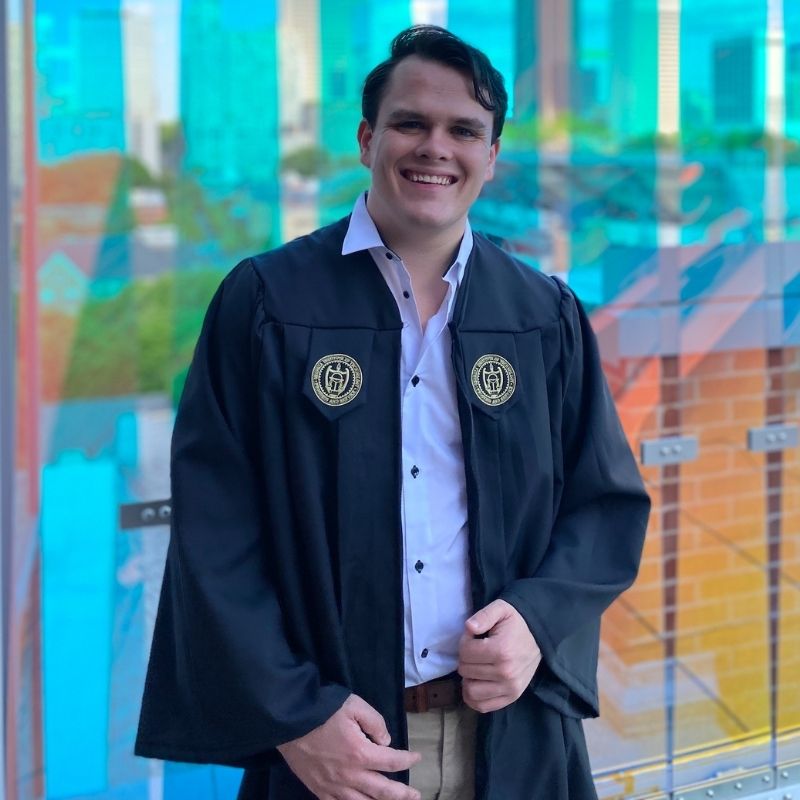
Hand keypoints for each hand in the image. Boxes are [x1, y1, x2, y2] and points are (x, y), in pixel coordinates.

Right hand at [277, 694, 421, 799]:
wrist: (289, 720)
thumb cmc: (323, 710)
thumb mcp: (354, 705)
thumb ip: (375, 722)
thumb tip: (386, 741)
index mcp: (360, 753)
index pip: (392, 761)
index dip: (407, 760)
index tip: (417, 757)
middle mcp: (349, 775)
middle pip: (382, 791)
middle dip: (402, 794)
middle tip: (416, 795)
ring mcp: (333, 786)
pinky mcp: (318, 790)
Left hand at [458, 598, 541, 713]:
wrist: (538, 636)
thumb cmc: (515, 623)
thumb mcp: (501, 609)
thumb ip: (484, 615)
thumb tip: (469, 627)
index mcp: (502, 650)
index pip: (465, 652)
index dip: (464, 642)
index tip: (474, 637)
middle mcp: (506, 673)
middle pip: (466, 671)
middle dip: (465, 658)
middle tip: (475, 650)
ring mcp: (510, 688)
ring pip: (470, 691)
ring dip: (468, 678)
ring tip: (476, 666)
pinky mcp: (511, 697)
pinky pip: (482, 706)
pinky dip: (473, 697)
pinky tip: (476, 683)